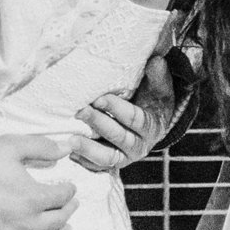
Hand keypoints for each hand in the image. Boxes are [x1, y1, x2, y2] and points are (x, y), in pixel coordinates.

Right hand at [0, 132, 78, 229]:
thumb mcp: (12, 146)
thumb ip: (43, 147)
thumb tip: (68, 148)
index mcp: (34, 197)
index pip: (62, 196)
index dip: (69, 190)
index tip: (69, 186)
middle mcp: (27, 223)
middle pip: (58, 220)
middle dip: (68, 211)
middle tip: (71, 204)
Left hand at [72, 56, 174, 170]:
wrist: (152, 123)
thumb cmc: (153, 102)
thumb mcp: (160, 89)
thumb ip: (158, 76)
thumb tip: (155, 61)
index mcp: (151, 127)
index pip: (135, 118)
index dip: (116, 109)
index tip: (98, 98)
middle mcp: (140, 146)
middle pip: (118, 137)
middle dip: (98, 124)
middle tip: (80, 111)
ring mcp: (125, 157)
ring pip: (108, 158)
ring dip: (89, 149)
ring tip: (71, 139)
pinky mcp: (112, 164)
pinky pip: (98, 168)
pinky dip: (84, 162)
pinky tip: (70, 152)